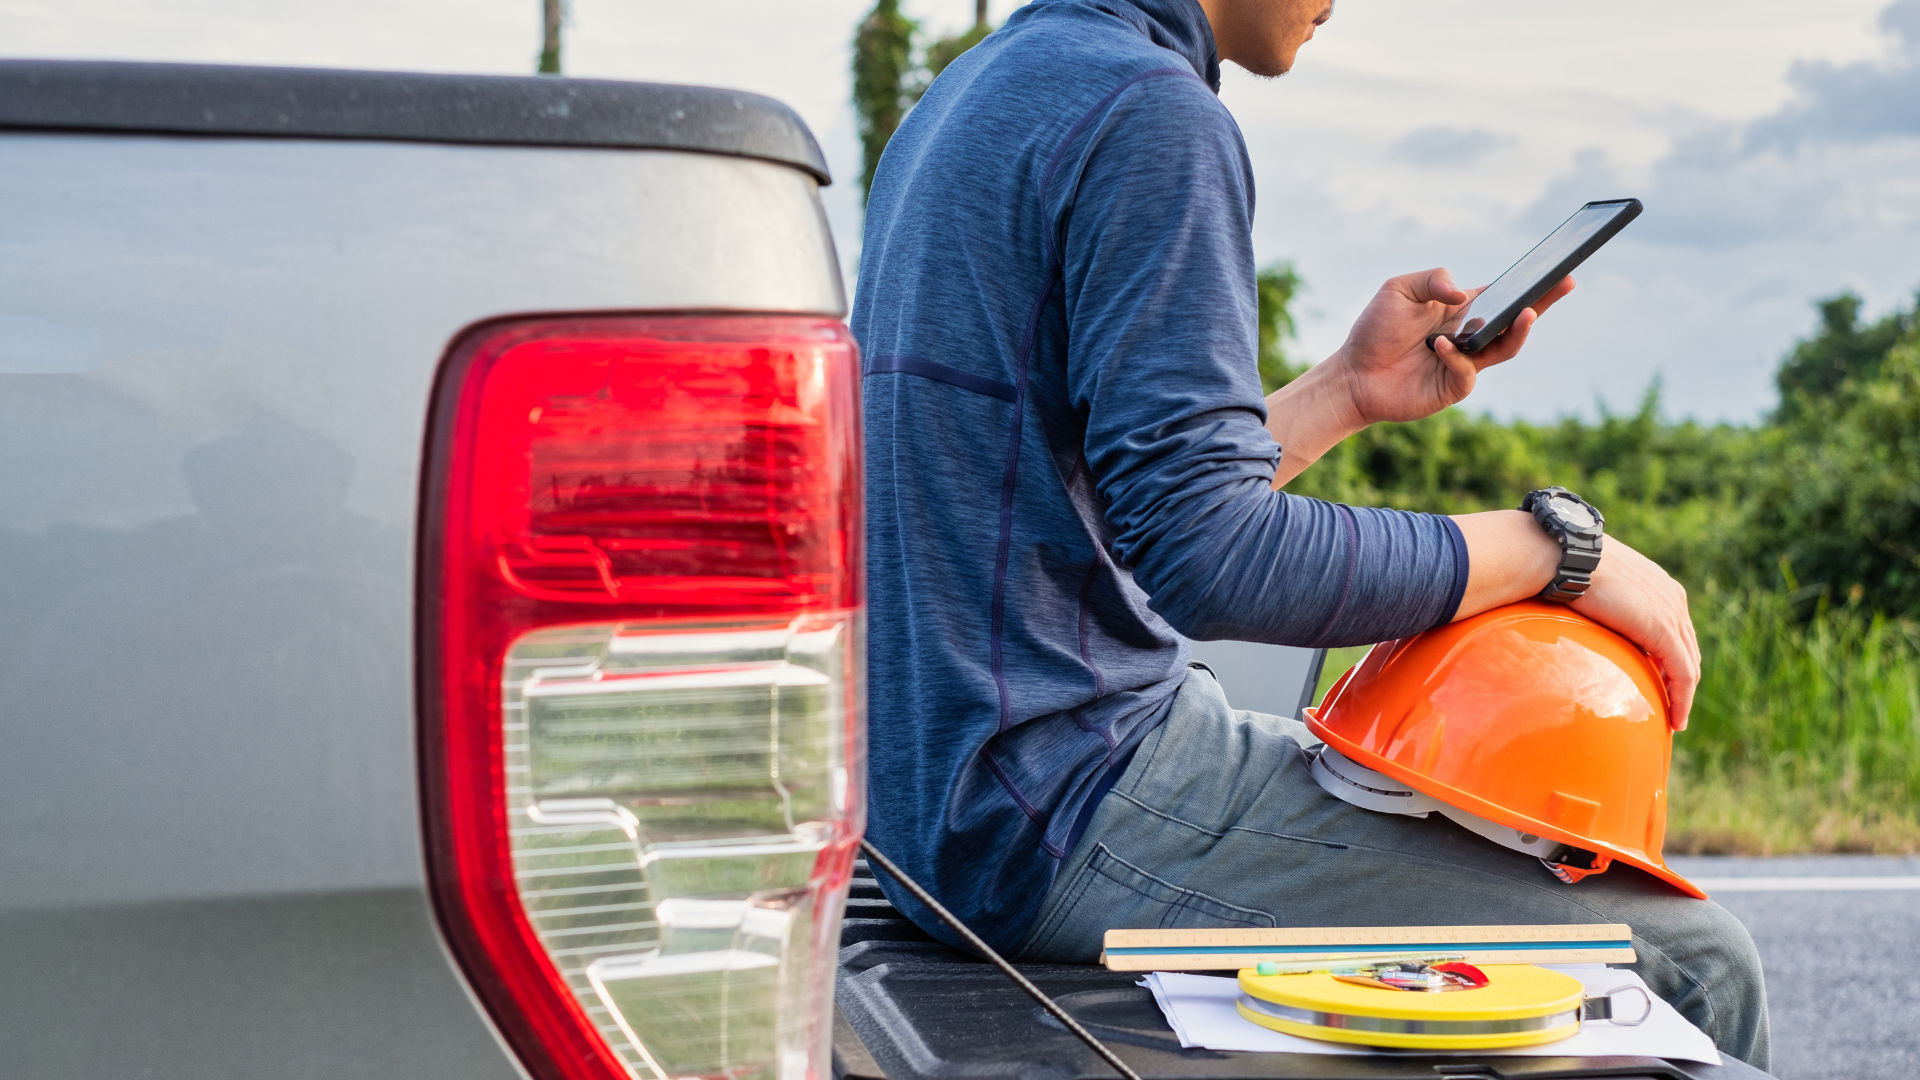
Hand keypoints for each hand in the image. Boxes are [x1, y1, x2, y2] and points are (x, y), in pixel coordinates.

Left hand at [1329, 269, 1575, 425]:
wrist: (1353, 374)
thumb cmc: (1376, 330)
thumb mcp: (1399, 290)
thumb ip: (1432, 280)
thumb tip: (1462, 293)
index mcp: (1464, 309)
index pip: (1505, 295)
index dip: (1531, 284)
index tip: (1558, 267)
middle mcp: (1472, 336)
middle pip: (1517, 320)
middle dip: (1543, 302)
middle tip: (1565, 282)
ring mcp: (1466, 362)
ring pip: (1505, 348)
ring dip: (1518, 331)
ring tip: (1526, 313)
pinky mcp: (1453, 387)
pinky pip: (1467, 371)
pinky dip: (1457, 357)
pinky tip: (1440, 346)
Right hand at [1570, 539, 1700, 730]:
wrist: (1569, 557)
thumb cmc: (1568, 565)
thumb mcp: (1594, 583)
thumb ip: (1600, 600)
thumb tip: (1575, 609)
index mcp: (1659, 586)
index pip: (1675, 629)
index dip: (1671, 657)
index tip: (1660, 679)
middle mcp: (1674, 599)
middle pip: (1687, 648)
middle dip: (1680, 679)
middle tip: (1669, 705)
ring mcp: (1672, 616)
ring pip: (1688, 666)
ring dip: (1682, 695)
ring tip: (1673, 718)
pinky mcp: (1664, 634)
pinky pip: (1682, 676)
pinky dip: (1682, 700)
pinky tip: (1675, 721)